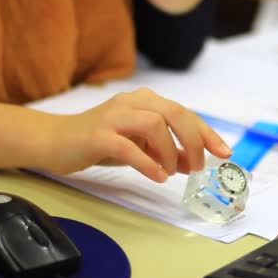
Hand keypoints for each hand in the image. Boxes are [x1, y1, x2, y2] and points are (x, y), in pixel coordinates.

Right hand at [46, 87, 230, 181]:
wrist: (54, 141)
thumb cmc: (99, 142)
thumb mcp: (139, 146)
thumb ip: (165, 151)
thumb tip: (191, 161)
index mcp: (145, 102)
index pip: (184, 113)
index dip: (207, 133)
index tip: (223, 152)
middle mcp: (132, 102)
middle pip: (175, 113)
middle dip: (194, 140)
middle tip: (198, 165)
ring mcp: (114, 116)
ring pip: (154, 124)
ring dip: (170, 151)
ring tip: (170, 171)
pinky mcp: (97, 134)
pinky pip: (128, 146)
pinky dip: (148, 162)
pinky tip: (157, 176)